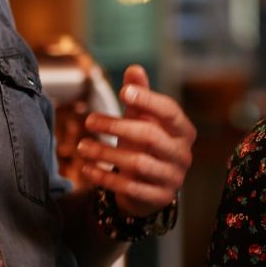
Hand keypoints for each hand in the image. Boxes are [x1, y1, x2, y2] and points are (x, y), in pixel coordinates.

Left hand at [73, 65, 195, 217]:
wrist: (148, 187)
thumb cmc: (145, 144)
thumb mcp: (142, 119)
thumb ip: (140, 95)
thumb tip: (134, 68)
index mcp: (183, 130)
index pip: (170, 111)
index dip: (148, 100)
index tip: (122, 92)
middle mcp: (183, 154)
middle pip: (150, 136)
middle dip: (116, 127)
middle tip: (89, 120)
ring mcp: (173, 178)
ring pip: (137, 163)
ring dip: (105, 154)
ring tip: (81, 147)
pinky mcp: (158, 198)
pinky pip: (129, 187)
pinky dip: (105, 178)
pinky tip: (87, 168)